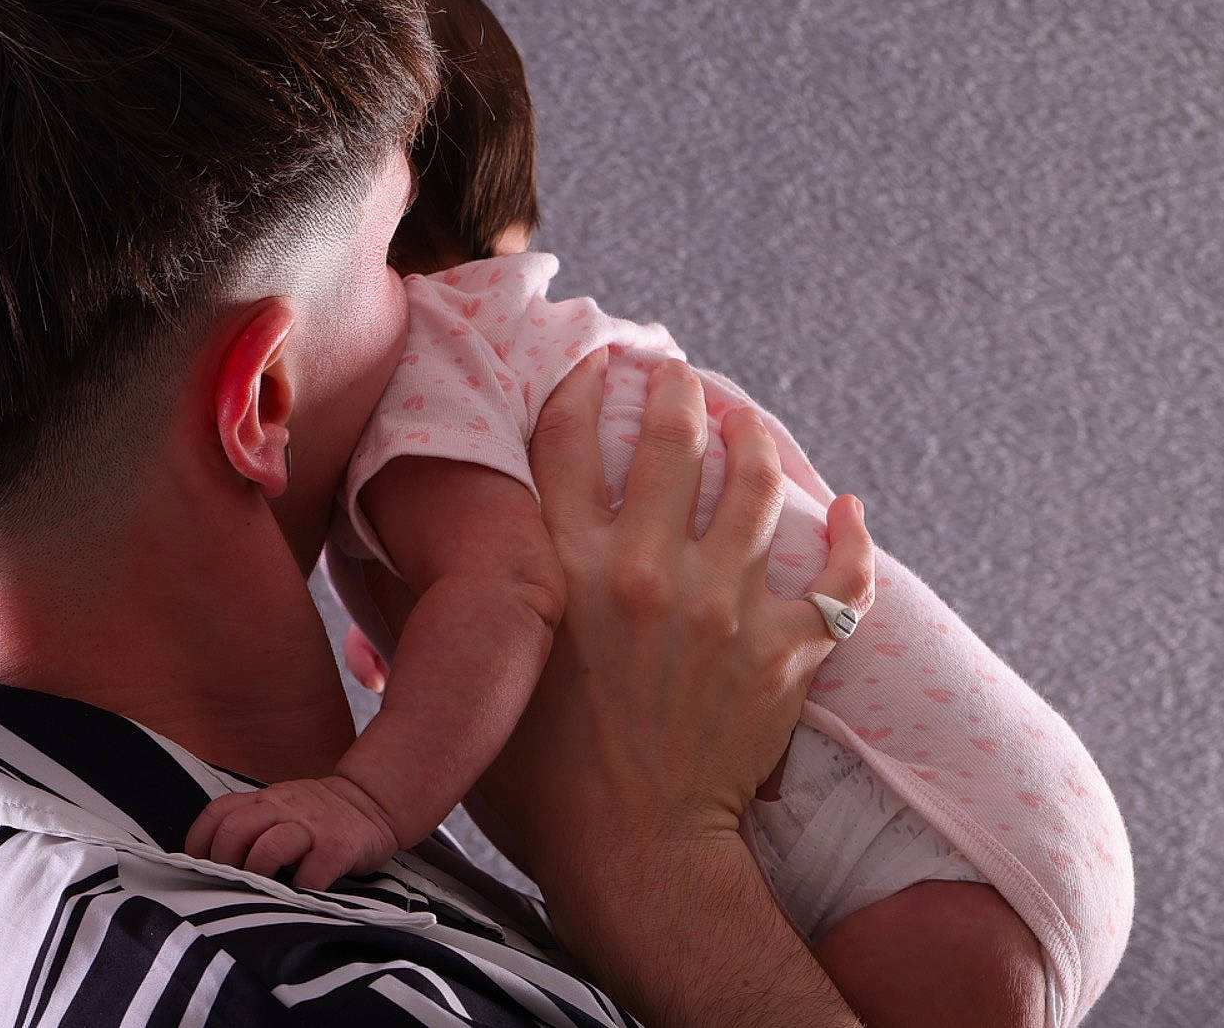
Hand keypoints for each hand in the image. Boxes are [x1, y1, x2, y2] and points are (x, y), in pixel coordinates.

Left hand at [183, 774, 401, 890]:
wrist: (372, 803)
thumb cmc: (317, 816)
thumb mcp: (281, 807)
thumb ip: (253, 823)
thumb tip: (211, 861)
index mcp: (264, 800)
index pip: (219, 811)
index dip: (200, 840)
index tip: (198, 866)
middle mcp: (283, 808)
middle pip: (236, 829)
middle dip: (224, 862)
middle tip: (228, 884)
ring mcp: (311, 826)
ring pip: (269, 847)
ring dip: (256, 874)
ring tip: (259, 892)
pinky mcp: (338, 847)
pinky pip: (312, 871)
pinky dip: (299, 890)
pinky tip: (297, 897)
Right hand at [453, 350, 876, 890]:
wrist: (634, 859)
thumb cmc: (535, 785)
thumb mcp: (462, 684)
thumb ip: (419, 614)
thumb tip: (374, 561)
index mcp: (562, 568)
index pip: (568, 438)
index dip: (580, 386)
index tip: (593, 364)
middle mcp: (643, 568)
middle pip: (670, 439)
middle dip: (677, 391)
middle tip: (679, 374)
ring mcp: (724, 607)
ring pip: (754, 487)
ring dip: (754, 440)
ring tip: (748, 421)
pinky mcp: (785, 653)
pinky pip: (838, 579)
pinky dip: (849, 537)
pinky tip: (847, 508)